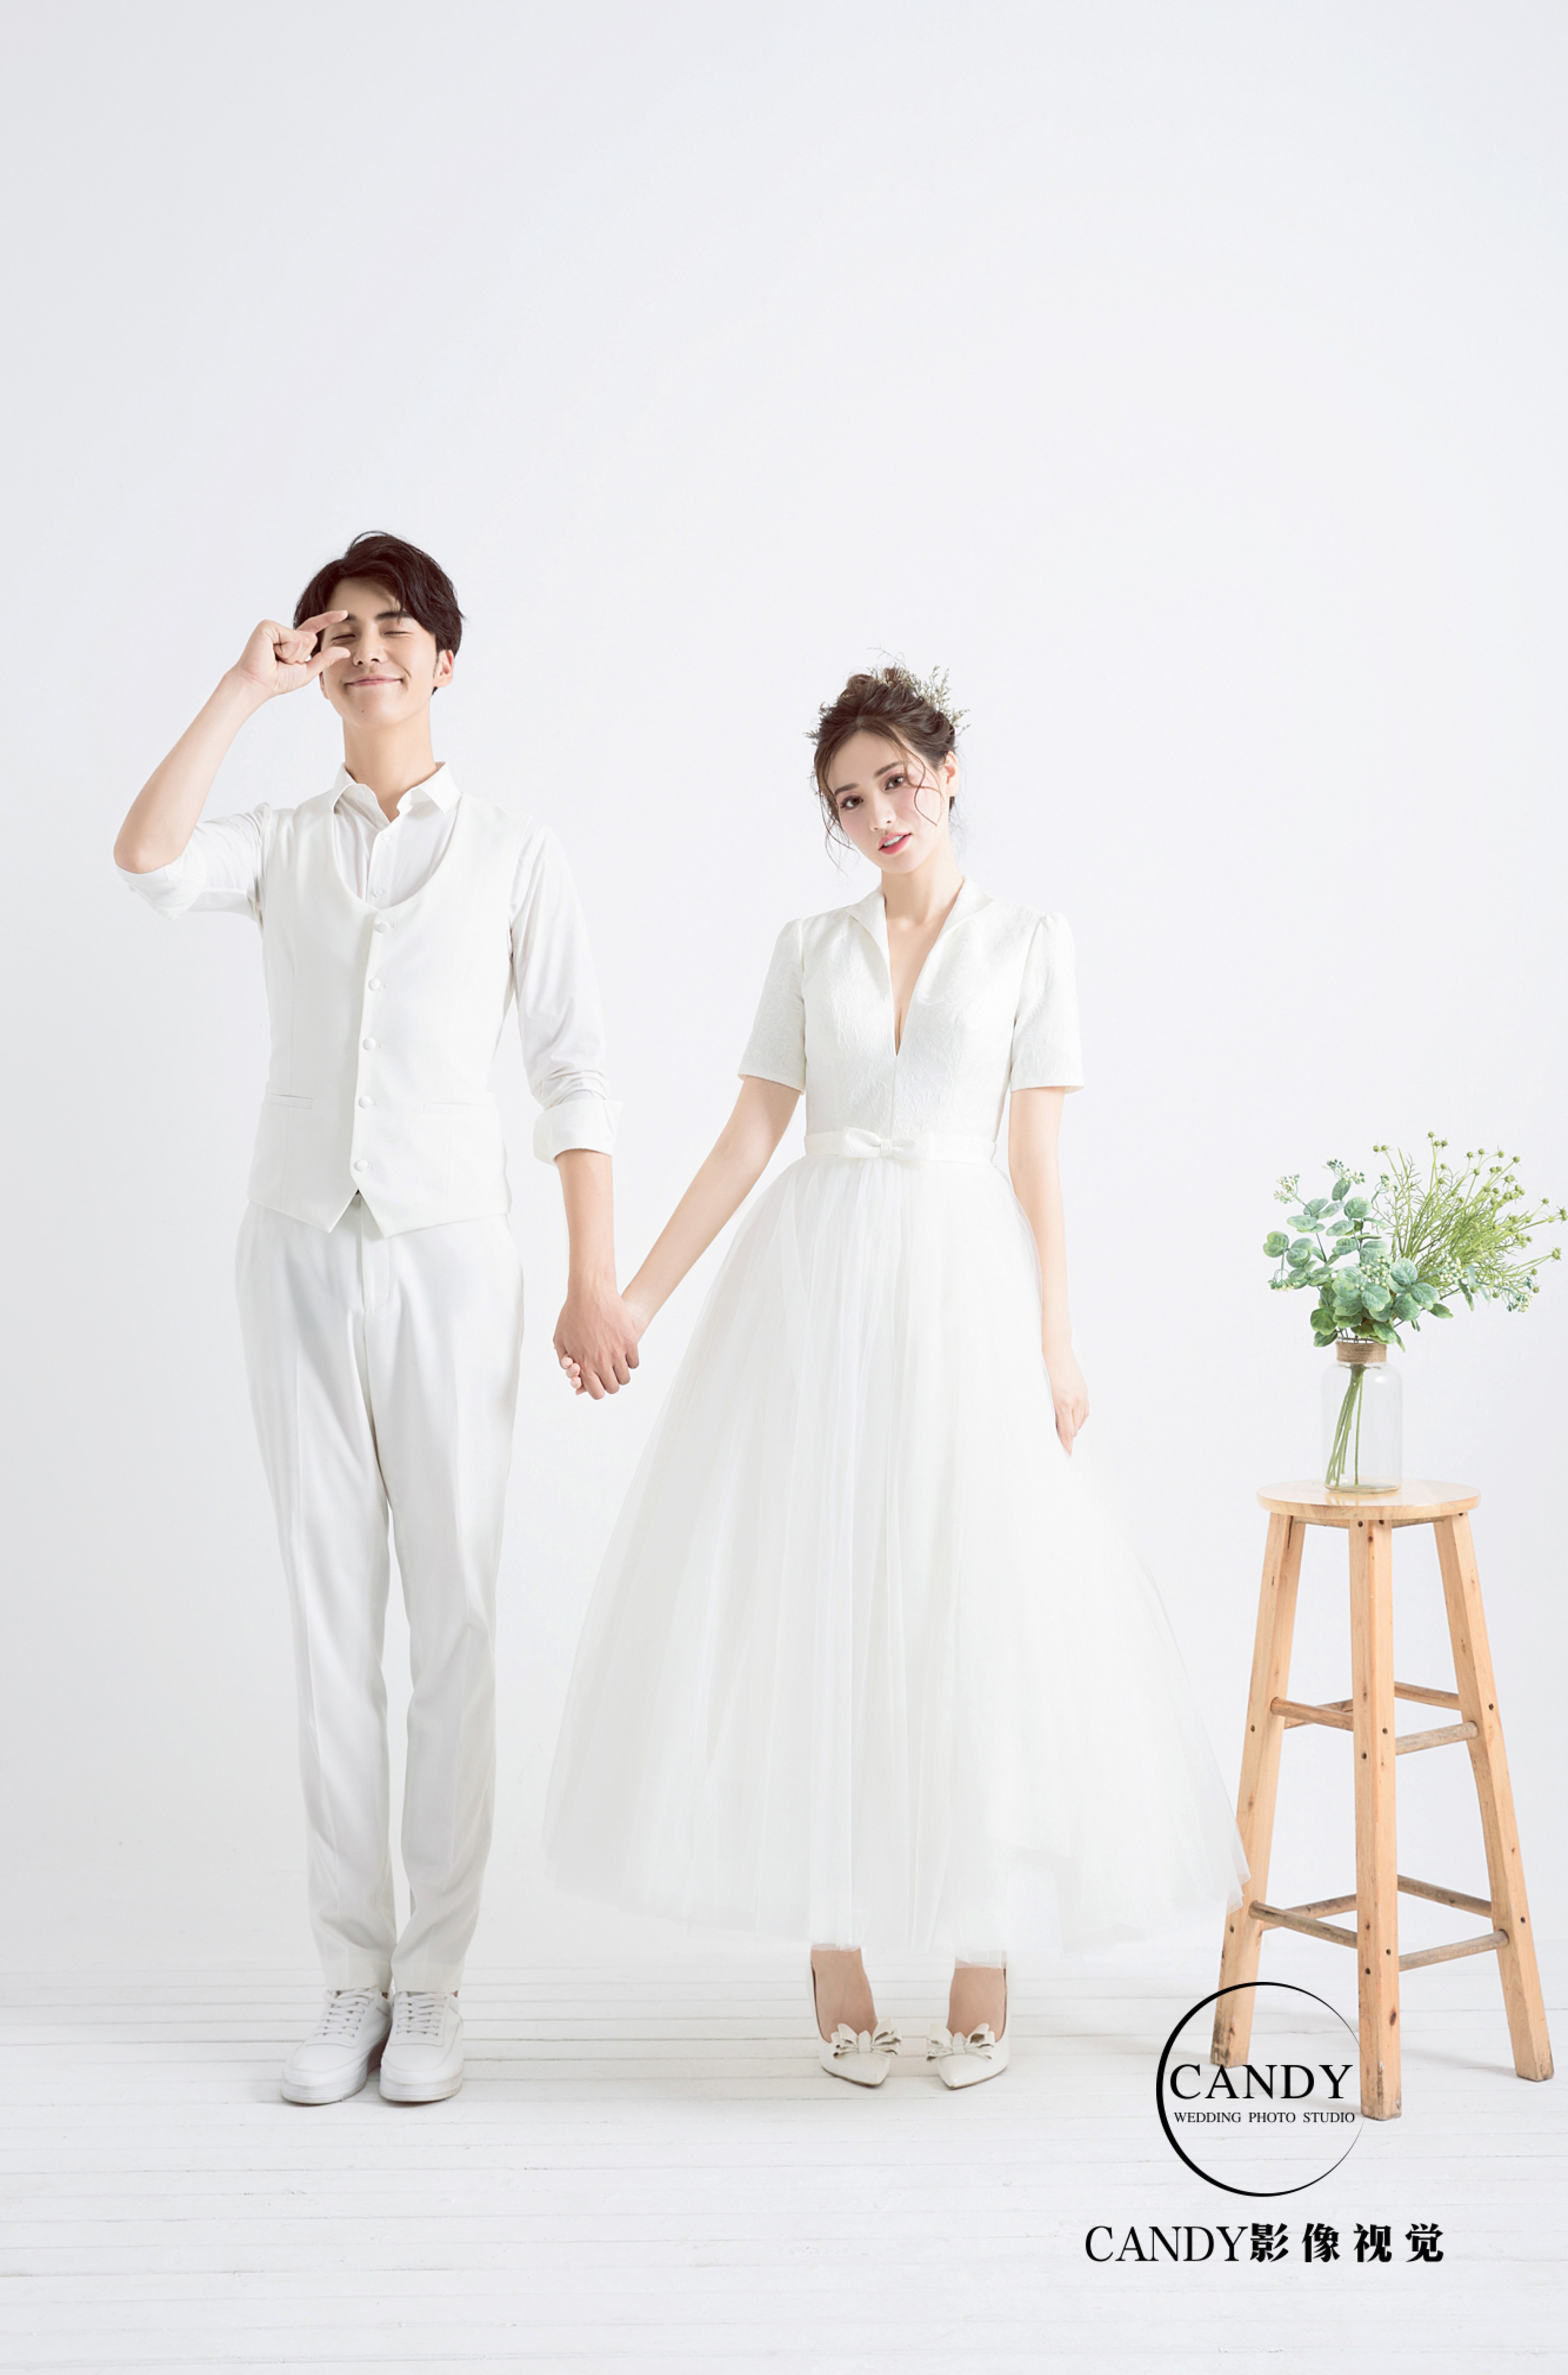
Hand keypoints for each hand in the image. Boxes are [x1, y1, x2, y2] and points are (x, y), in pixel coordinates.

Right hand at [228, 613, 350, 700]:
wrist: (258, 683)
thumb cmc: (277, 681)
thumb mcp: (307, 671)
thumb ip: (325, 660)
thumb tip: (345, 651)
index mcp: (293, 641)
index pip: (314, 628)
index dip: (329, 619)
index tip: (345, 613)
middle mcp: (285, 632)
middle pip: (311, 639)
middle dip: (301, 656)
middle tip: (282, 662)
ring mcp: (276, 627)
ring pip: (303, 638)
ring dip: (292, 654)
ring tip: (275, 658)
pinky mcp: (268, 626)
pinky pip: (292, 637)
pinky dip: (285, 649)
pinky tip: (271, 652)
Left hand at [554, 1281, 642, 1399]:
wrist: (590, 1292)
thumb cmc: (573, 1313)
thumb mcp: (560, 1338)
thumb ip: (564, 1358)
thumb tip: (571, 1371)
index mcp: (584, 1363)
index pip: (596, 1392)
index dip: (598, 1390)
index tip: (599, 1383)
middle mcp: (601, 1361)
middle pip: (613, 1388)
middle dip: (610, 1384)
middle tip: (609, 1373)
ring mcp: (617, 1351)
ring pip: (626, 1377)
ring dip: (622, 1374)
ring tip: (617, 1364)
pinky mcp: (629, 1341)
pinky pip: (635, 1362)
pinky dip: (631, 1361)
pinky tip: (625, 1353)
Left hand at [1046, 1345, 1088, 1452]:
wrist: (1055, 1349)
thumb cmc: (1044, 1368)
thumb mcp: (1043, 1392)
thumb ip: (1049, 1411)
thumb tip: (1051, 1425)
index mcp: (1063, 1403)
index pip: (1067, 1433)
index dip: (1066, 1446)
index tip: (1066, 1455)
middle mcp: (1075, 1401)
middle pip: (1074, 1429)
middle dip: (1067, 1438)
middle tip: (1058, 1444)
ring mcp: (1082, 1395)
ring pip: (1080, 1421)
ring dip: (1072, 1428)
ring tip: (1063, 1431)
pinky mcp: (1084, 1390)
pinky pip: (1084, 1411)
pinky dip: (1078, 1418)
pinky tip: (1072, 1419)